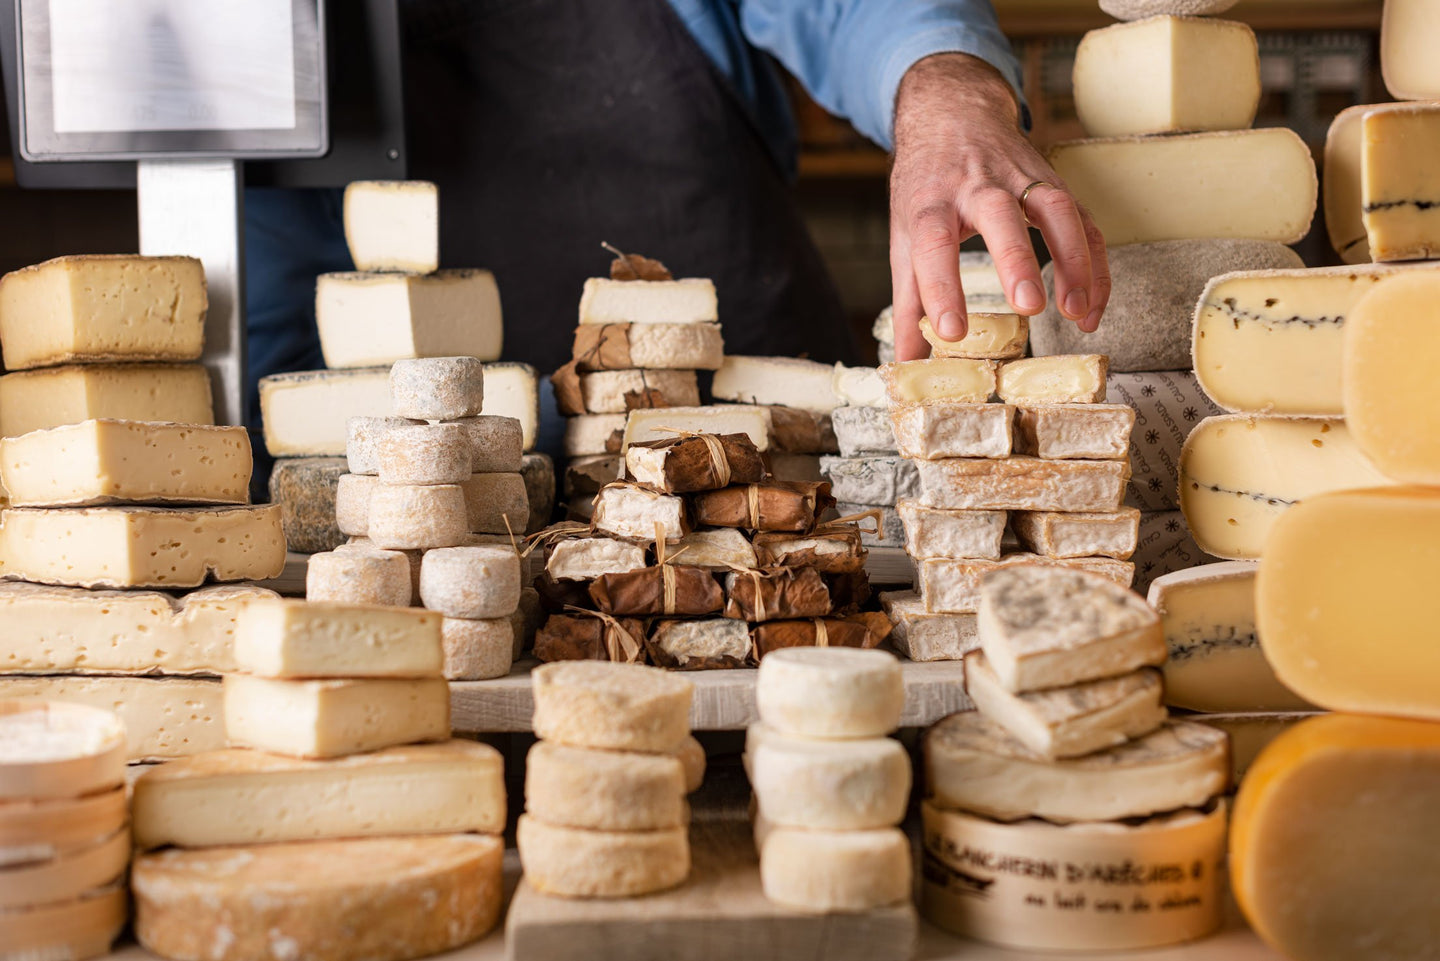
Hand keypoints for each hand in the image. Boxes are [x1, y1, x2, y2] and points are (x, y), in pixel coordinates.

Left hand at [889, 52, 1108, 361]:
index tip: (952, 331)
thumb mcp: (904, 234)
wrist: (953, 112)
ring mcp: (1021, 179)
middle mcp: (976, 185)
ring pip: (1055, 209)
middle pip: (999, 215)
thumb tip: (907, 362)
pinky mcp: (1054, 184)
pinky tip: (1090, 307)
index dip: (941, 286)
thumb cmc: (927, 184)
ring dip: (1073, 260)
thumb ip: (908, 301)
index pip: (932, 241)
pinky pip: (1083, 222)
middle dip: (1016, 259)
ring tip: (1076, 312)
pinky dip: (1093, 265)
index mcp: (931, 200)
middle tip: (1029, 307)